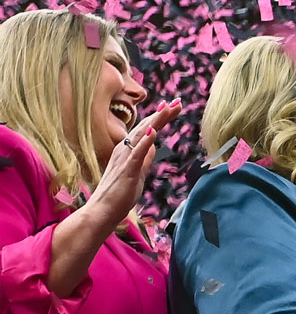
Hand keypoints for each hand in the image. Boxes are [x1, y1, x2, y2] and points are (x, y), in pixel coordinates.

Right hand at [79, 98, 181, 229]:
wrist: (101, 212)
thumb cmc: (118, 195)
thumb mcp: (137, 173)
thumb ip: (144, 159)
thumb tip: (154, 147)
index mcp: (127, 150)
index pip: (146, 130)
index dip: (159, 117)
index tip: (173, 106)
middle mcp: (124, 150)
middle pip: (146, 127)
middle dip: (162, 114)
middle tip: (177, 101)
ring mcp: (124, 159)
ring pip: (141, 135)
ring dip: (156, 121)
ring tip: (168, 107)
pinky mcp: (127, 171)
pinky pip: (137, 154)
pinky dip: (145, 141)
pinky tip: (153, 131)